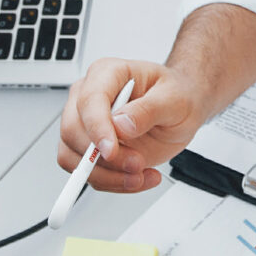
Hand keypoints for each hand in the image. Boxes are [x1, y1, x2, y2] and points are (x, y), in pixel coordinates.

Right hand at [56, 57, 212, 194]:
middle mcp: (89, 97)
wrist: (182, 111)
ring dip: (107, 175)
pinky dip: (111, 182)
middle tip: (136, 165)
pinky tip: (137, 178)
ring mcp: (86, 124)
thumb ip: (148, 110)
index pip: (89, 100)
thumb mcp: (174, 99)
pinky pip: (87, 173)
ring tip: (140, 175)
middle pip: (72, 131)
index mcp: (107, 74)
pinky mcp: (90, 149)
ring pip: (73, 157)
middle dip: (103, 157)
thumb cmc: (177, 95)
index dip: (97, 128)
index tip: (110, 151)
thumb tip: (121, 125)